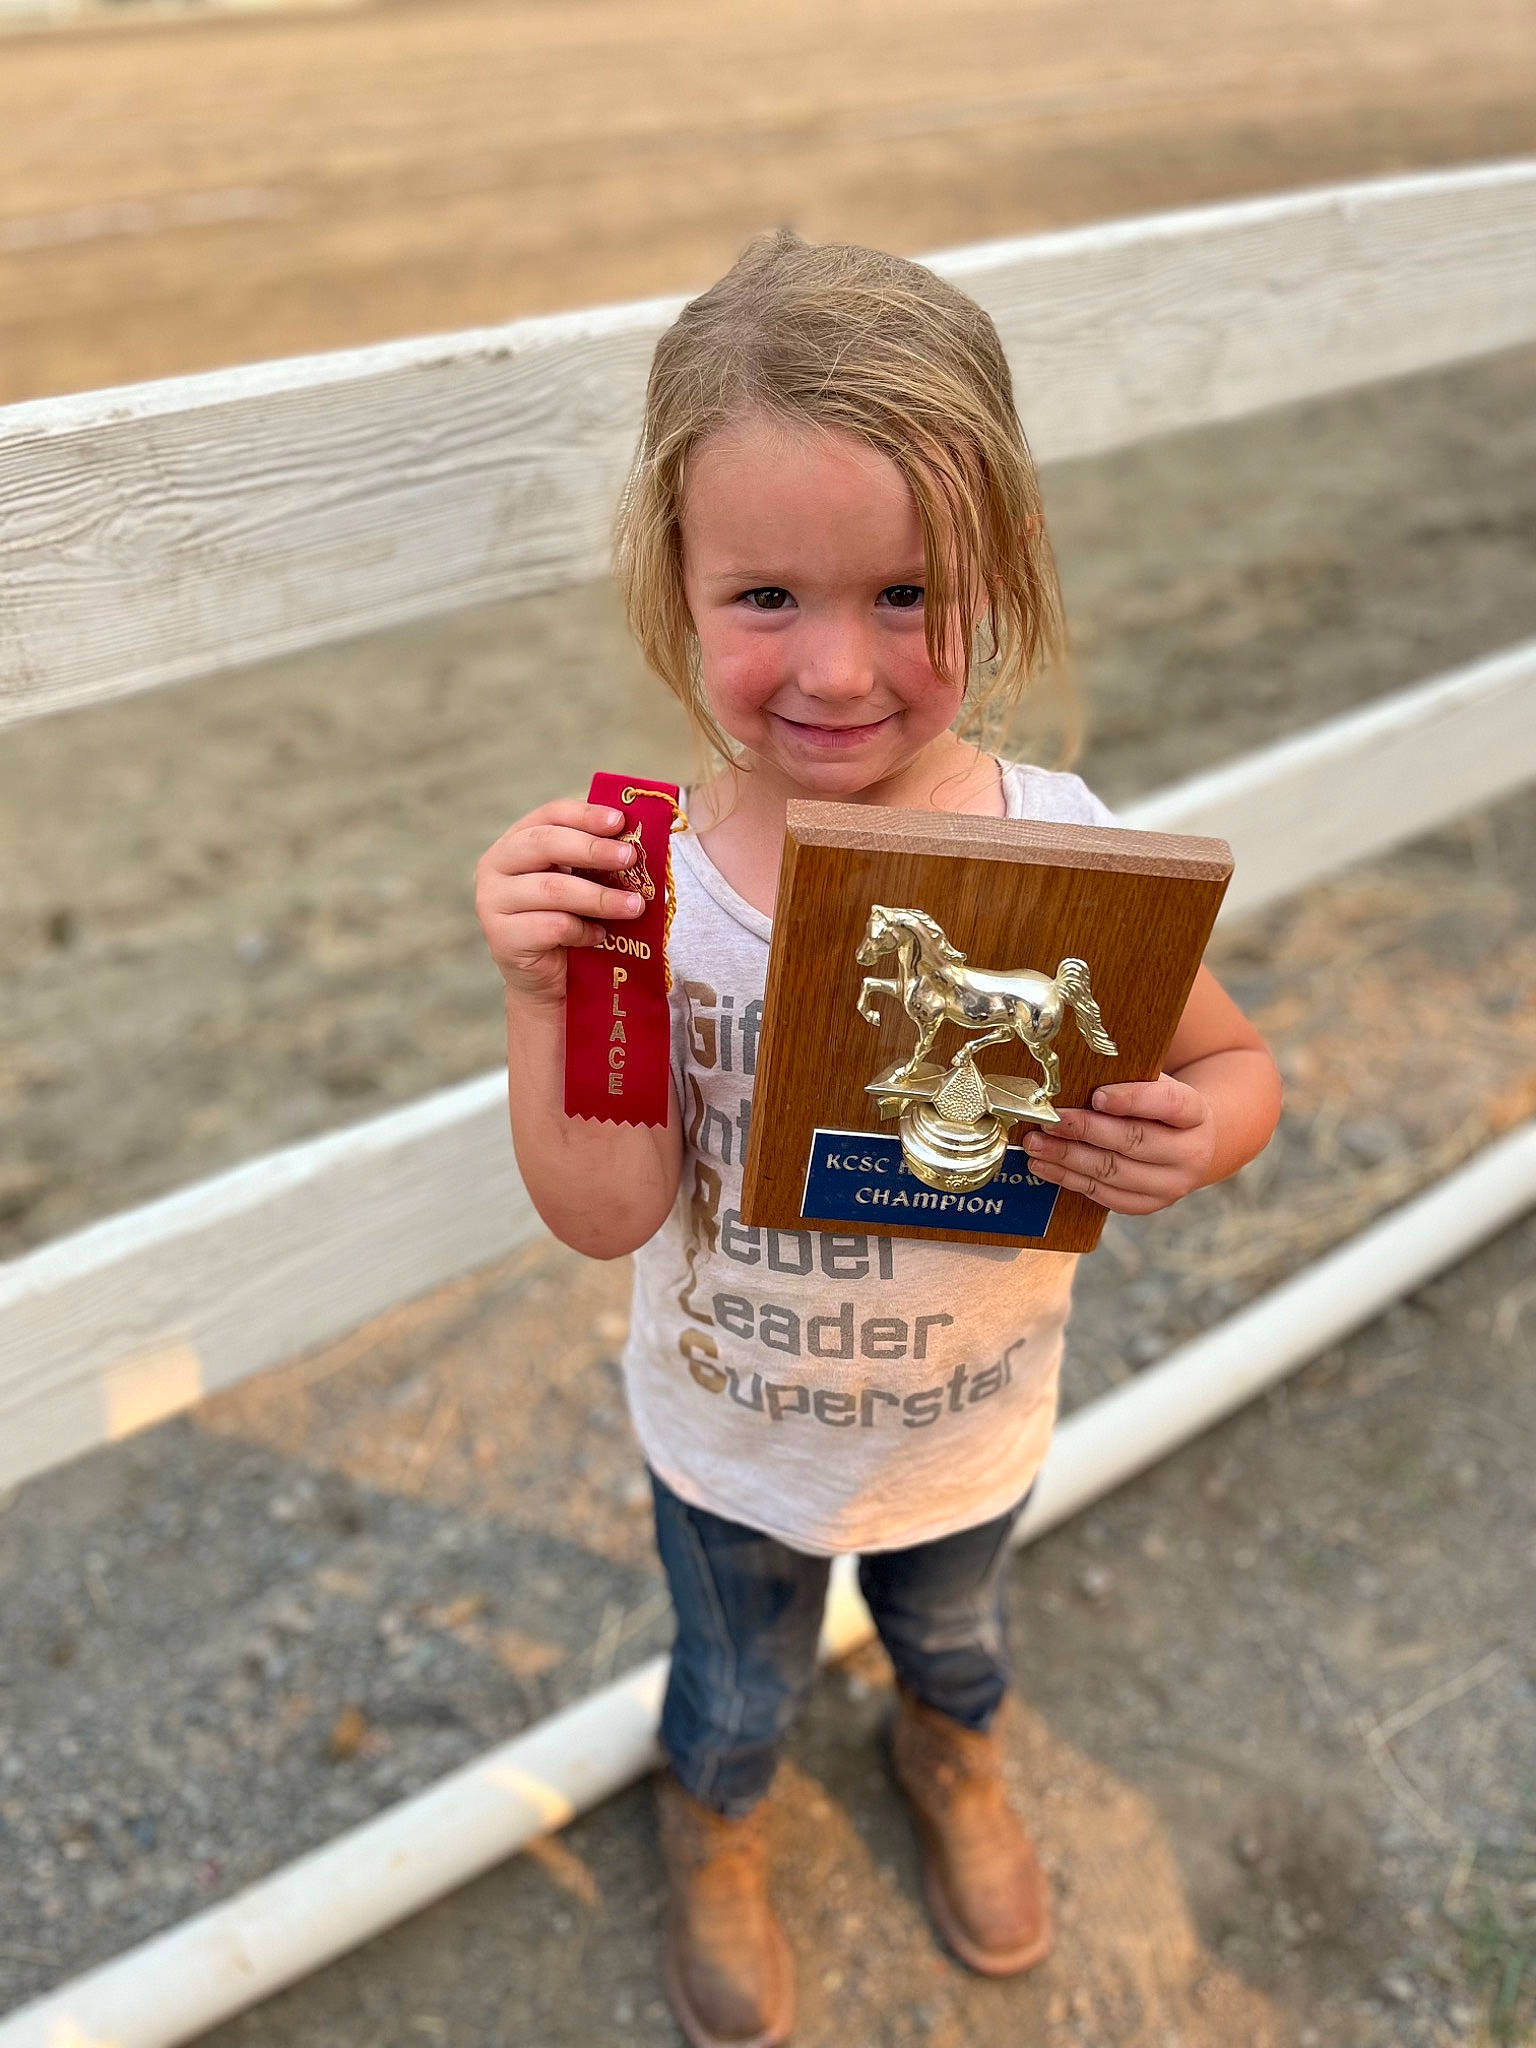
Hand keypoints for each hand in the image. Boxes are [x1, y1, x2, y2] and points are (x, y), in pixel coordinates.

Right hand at [473, 797, 645, 1007]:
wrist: (549, 978)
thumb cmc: (569, 919)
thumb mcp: (579, 880)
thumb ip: (594, 858)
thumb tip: (634, 840)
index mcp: (515, 842)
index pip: (548, 815)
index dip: (584, 814)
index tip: (619, 821)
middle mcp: (494, 866)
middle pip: (545, 844)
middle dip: (592, 849)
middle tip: (630, 857)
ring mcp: (491, 902)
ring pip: (553, 889)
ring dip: (600, 897)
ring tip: (635, 906)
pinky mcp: (502, 938)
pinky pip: (553, 926)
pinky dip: (584, 930)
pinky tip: (599, 935)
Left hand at [1019, 1073, 1215, 1214]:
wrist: (1185, 1146)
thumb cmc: (1157, 1107)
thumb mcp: (1154, 1085)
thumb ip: (1126, 1080)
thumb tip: (1072, 1078)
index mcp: (1195, 1113)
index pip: (1168, 1103)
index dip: (1132, 1099)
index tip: (1097, 1095)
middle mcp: (1190, 1153)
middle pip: (1134, 1141)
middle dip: (1085, 1129)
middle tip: (1050, 1120)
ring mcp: (1171, 1185)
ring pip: (1113, 1172)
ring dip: (1068, 1157)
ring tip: (1036, 1143)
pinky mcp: (1148, 1205)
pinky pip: (1104, 1195)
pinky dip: (1070, 1179)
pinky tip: (1045, 1165)